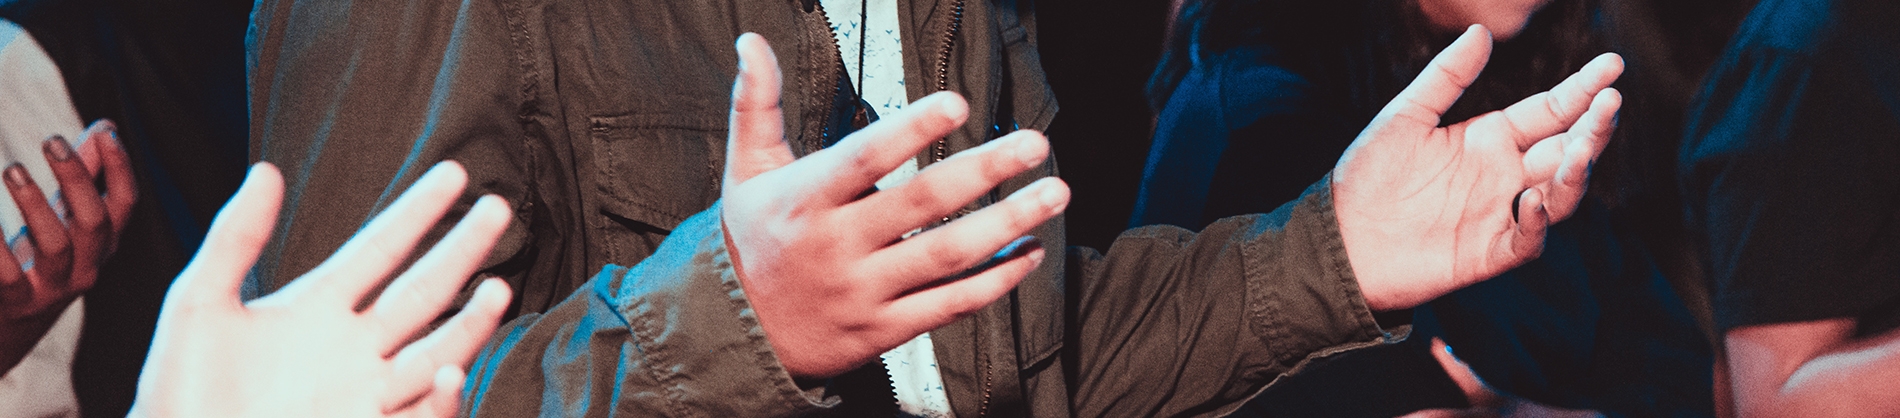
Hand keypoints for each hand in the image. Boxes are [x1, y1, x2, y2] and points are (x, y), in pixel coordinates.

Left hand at [0, 120, 135, 373]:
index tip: (105, 133)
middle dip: (76, 179)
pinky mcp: (16, 300)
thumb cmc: (41, 257)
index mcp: (103, 244)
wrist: (11, 322)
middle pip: (93, 222)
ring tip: (14, 169)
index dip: (120, 169)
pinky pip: (7, 272)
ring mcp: (53, 287)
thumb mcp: (65, 217)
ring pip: (55, 245)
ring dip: (35, 204)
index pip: (125, 205)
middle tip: (52, 141)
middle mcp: (87, 267)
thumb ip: (85, 175)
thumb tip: (104, 128)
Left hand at [128, 162, 512, 417]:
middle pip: (424, 291)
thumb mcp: (198, 306)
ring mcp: (365, 394)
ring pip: (436, 352)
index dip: (418, 211)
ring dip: (470, 324)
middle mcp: (353, 348)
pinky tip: (449, 372)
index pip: (381, 248)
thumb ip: (234, 238)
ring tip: (497, 288)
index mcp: (317, 307)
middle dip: (462, 251)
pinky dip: (440, 399)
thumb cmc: (180, 394)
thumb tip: (265, 170)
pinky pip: (419, 417)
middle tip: (498, 209)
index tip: (454, 174)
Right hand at [721, 34, 1064, 377]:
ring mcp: (863, 292)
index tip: (959, 103)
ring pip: (947, 256)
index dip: (912, 130)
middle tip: (1035, 143)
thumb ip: (756, 104)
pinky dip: (996, 281)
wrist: (740, 335)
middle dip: (985, 170)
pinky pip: (950, 305)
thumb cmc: (753, 240)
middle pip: (922, 204)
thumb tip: (753, 42)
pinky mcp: (884, 331)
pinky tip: (1030, 252)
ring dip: (1008, 223)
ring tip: (1053, 194)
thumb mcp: (746, 170)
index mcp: (805, 199)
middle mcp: (837, 246)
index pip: (864, 158)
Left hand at [1332, 25, 1622, 309]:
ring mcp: (1501, 214)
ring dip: (1576, 173)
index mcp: (1491, 138)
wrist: (1339, 238)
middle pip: (1566, 149)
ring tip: (1579, 150)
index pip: (1551, 110)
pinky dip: (1536, 223)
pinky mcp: (1488, 254)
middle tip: (1611, 102)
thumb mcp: (1404, 117)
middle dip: (1594, 128)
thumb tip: (1482, 31)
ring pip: (1560, 194)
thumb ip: (1446, 77)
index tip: (1613, 65)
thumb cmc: (1367, 176)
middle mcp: (1505, 174)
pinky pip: (1527, 240)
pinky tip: (1531, 200)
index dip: (1583, 89)